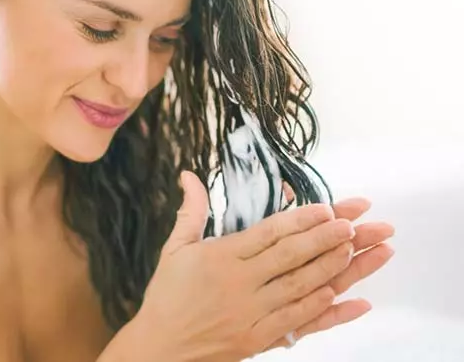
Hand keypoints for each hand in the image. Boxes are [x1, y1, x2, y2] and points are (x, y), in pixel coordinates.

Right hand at [128, 171, 356, 361]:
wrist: (160, 348)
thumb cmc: (167, 295)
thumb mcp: (174, 248)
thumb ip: (191, 211)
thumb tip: (188, 175)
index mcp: (221, 257)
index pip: (269, 234)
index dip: (300, 221)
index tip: (327, 210)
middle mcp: (240, 284)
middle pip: (291, 257)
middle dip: (327, 239)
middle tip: (357, 224)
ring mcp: (252, 314)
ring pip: (301, 287)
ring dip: (334, 268)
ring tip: (360, 251)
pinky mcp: (259, 339)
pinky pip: (299, 323)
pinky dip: (328, 312)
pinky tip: (353, 300)